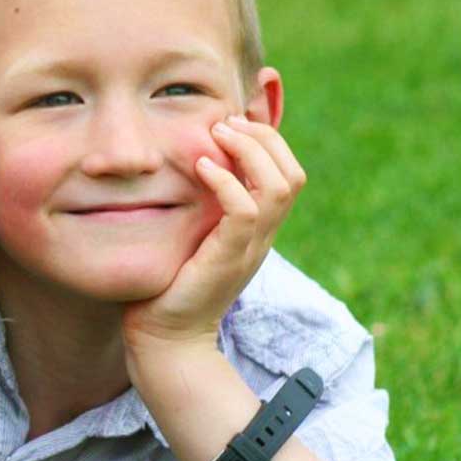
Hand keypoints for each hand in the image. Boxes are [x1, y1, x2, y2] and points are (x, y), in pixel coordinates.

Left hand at [122, 115, 305, 352]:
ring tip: (217, 133)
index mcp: (258, 228)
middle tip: (224, 122)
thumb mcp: (190, 234)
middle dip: (264, 137)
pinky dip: (226, 181)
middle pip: (293, 174)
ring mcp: (250, 248)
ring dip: (249, 151)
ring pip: (279, 187)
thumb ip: (198, 205)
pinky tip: (200, 166)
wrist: (168, 339)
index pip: (288, 173)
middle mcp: (262, 236)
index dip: (268, 139)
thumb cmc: (170, 284)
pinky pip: (244, 211)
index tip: (231, 121)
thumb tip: (185, 163)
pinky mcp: (228, 258)